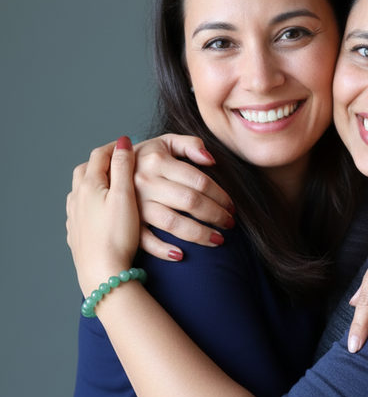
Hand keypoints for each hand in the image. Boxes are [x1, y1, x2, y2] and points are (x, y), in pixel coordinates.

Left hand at [66, 138, 141, 295]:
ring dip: (95, 181)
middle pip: (86, 170)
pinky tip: (102, 209)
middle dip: (102, 161)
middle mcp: (77, 198)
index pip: (99, 155)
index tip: (128, 144)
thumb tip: (123, 143)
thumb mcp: (125, 196)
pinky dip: (91, 201)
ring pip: (81, 190)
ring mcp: (74, 216)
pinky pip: (81, 209)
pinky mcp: (77, 233)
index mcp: (89, 185)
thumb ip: (123, 167)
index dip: (115, 147)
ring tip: (112, 183)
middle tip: (119, 159)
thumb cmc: (116, 235)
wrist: (102, 271)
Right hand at [132, 134, 234, 259]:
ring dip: (199, 234)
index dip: (220, 195)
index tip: (232, 206)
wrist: (106, 170)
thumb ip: (190, 144)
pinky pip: (145, 240)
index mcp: (158, 161)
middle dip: (215, 215)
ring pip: (173, 223)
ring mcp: (135, 205)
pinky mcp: (127, 222)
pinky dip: (162, 250)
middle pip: (190, 202)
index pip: (199, 181)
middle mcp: (146, 183)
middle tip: (230, 223)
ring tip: (218, 240)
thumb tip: (211, 160)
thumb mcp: (165, 142)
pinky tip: (181, 255)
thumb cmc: (145, 157)